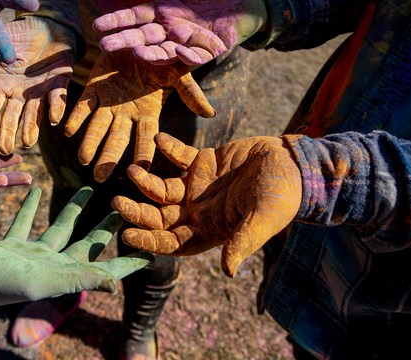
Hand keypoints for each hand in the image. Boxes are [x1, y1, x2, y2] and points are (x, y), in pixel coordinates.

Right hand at [0, 16, 74, 153]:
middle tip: (5, 149)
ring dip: (31, 127)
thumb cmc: (20, 33)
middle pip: (12, 115)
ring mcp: (40, 89)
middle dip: (8, 132)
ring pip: (34, 112)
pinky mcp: (60, 81)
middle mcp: (20, 92)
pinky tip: (54, 119)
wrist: (48, 23)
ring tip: (27, 143)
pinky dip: (56, 107)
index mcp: (3, 83)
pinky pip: (58, 96)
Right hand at [0, 187, 152, 306]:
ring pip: (59, 228)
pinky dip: (31, 205)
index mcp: (64, 276)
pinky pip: (26, 222)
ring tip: (88, 189)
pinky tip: (37, 188)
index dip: (130, 261)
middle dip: (108, 227)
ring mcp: (31, 257)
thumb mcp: (41, 280)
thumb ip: (77, 279)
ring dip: (74, 210)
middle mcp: (52, 267)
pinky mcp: (11, 246)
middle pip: (88, 243)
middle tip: (127, 207)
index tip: (154, 246)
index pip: (105, 268)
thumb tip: (114, 284)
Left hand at [64, 51, 213, 182]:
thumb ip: (190, 92)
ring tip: (83, 159)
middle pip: (117, 139)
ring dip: (90, 142)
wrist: (138, 35)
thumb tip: (210, 113)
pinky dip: (75, 118)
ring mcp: (108, 103)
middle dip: (108, 157)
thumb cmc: (162, 56)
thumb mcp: (177, 72)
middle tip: (100, 178)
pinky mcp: (93, 89)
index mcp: (147, 113)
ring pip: (97, 127)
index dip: (142, 154)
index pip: (145, 139)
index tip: (139, 172)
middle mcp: (126, 113)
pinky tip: (68, 130)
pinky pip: (82, 106)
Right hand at [94, 0, 266, 65]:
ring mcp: (189, 39)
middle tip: (105, 45)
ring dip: (151, 53)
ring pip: (164, 51)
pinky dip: (187, 54)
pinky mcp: (210, 48)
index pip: (135, 17)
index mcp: (164, 10)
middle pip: (144, 37)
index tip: (98, 25)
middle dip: (125, 40)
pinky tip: (178, 48)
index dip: (117, 21)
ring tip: (136, 52)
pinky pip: (196, 55)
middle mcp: (172, 28)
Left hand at [113, 132, 302, 276]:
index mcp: (209, 230)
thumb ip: (244, 241)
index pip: (172, 242)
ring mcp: (198, 186)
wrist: (295, 165)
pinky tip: (159, 139)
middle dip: (137, 211)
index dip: (149, 241)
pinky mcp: (202, 161)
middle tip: (116, 202)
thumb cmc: (283, 196)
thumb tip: (228, 271)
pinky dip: (168, 148)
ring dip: (146, 181)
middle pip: (159, 216)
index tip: (127, 235)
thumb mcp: (264, 219)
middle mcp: (198, 210)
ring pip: (162, 188)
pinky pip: (178, 156)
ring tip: (133, 170)